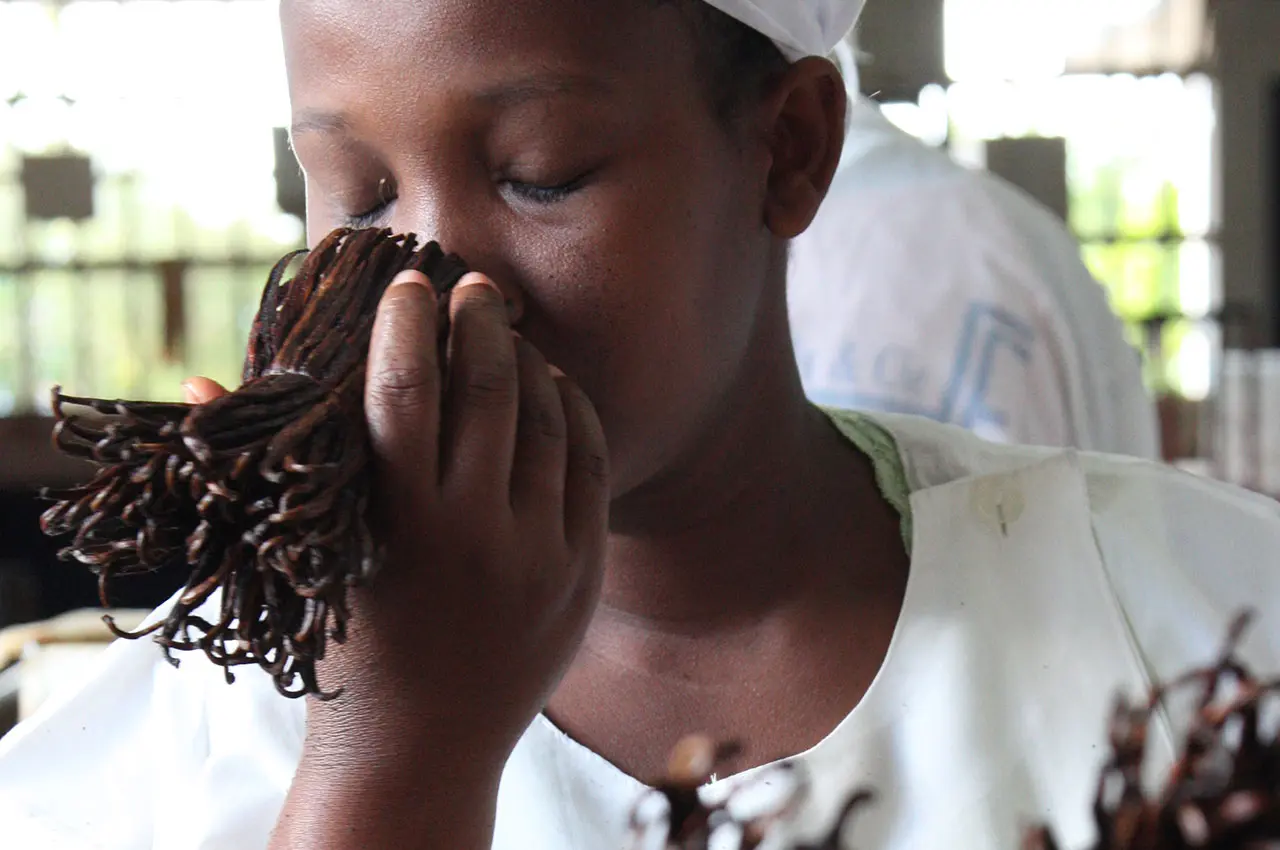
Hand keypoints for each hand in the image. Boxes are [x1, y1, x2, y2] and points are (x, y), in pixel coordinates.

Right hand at [186, 269, 608, 769]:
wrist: (422, 755)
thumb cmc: (349, 651)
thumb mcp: (305, 567)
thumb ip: (266, 474)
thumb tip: (201, 382)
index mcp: (397, 527)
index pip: (404, 390)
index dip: (406, 322)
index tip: (406, 281)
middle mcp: (475, 534)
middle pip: (489, 388)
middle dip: (479, 320)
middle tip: (470, 284)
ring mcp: (540, 554)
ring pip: (548, 418)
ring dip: (530, 360)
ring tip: (507, 334)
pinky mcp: (583, 570)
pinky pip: (591, 464)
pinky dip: (573, 412)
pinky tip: (554, 387)